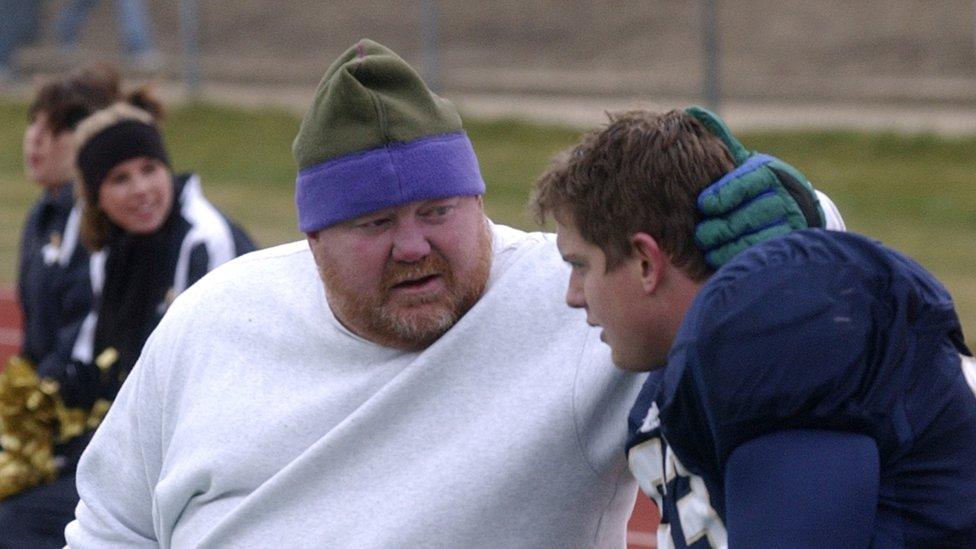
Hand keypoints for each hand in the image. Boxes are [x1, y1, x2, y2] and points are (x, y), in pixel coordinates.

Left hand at [685, 106, 825, 267]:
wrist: (793, 210)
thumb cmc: (752, 184)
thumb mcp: (739, 161)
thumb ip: (719, 142)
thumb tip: (694, 112)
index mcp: (765, 171)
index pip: (746, 181)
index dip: (724, 194)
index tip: (704, 204)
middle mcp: (781, 195)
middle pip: (749, 214)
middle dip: (722, 226)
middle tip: (701, 234)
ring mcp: (788, 222)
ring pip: (756, 238)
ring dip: (728, 246)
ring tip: (708, 248)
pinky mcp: (786, 244)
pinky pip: (761, 255)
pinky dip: (739, 259)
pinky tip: (720, 261)